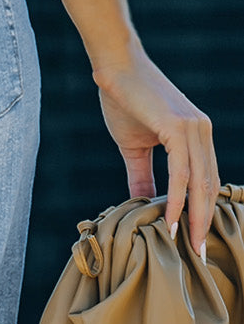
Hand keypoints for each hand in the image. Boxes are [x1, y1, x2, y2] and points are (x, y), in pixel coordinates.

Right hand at [92, 45, 219, 255]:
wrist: (115, 68)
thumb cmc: (124, 101)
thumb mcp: (134, 148)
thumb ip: (141, 177)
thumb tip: (141, 205)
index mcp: (196, 136)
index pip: (205, 181)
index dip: (201, 212)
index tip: (194, 240)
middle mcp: (202, 132)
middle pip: (209, 186)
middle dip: (204, 223)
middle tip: (198, 255)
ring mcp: (194, 128)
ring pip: (200, 183)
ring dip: (195, 217)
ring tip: (188, 246)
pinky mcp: (178, 128)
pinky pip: (181, 173)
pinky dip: (178, 199)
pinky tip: (172, 220)